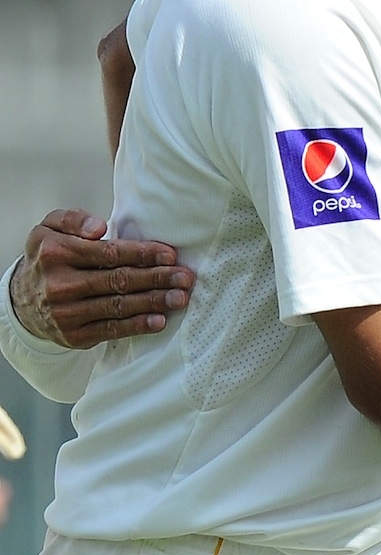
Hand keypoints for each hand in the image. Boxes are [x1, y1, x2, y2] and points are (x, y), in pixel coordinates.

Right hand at [9, 209, 194, 348]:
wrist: (22, 300)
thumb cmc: (48, 258)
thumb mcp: (48, 228)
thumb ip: (72, 219)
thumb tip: (99, 228)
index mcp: (56, 253)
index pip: (109, 254)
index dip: (142, 254)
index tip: (170, 254)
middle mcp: (60, 285)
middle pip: (119, 280)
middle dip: (157, 278)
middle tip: (185, 277)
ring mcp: (66, 313)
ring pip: (119, 306)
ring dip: (154, 302)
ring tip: (180, 298)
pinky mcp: (74, 336)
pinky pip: (111, 330)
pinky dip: (137, 326)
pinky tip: (159, 320)